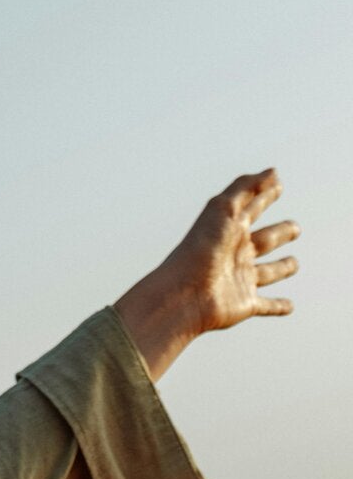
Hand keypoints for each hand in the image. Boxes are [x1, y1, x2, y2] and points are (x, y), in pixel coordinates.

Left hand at [115, 171, 299, 379]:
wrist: (184, 293)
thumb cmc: (201, 247)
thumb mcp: (223, 209)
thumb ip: (246, 188)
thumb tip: (273, 172)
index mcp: (230, 228)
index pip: (252, 207)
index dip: (265, 195)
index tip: (277, 184)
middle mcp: (236, 253)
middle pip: (264, 240)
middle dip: (279, 233)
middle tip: (295, 227)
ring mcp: (241, 279)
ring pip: (267, 272)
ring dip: (281, 268)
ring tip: (295, 263)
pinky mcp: (245, 303)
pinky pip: (267, 305)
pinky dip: (278, 306)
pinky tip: (290, 306)